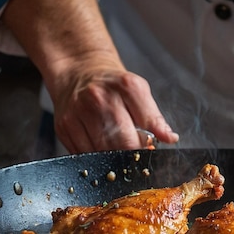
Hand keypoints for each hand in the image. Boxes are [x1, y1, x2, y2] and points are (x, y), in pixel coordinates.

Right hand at [51, 67, 179, 152]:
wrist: (77, 73)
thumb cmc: (111, 85)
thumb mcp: (137, 91)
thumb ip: (154, 117)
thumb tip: (169, 138)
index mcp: (125, 87)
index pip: (144, 127)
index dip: (147, 146)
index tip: (147, 152)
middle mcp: (98, 98)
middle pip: (121, 144)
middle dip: (130, 156)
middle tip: (131, 156)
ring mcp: (78, 113)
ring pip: (101, 153)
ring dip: (111, 160)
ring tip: (114, 151)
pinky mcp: (64, 127)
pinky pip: (83, 155)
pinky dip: (94, 158)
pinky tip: (97, 149)